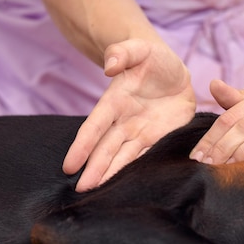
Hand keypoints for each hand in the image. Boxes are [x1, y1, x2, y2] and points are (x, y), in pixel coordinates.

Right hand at [63, 39, 195, 191]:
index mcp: (115, 102)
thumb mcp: (140, 49)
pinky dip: (137, 172)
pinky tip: (128, 187)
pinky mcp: (158, 139)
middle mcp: (124, 121)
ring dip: (111, 175)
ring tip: (97, 194)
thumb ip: (123, 53)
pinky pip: (145, 157)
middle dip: (94, 168)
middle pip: (106, 148)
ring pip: (123, 158)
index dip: (82, 145)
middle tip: (82, 190)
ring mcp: (140, 132)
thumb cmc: (153, 58)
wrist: (174, 72)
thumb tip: (110, 67)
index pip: (95, 126)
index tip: (69, 165)